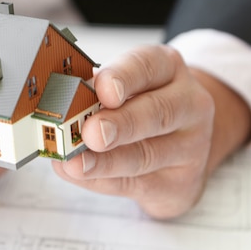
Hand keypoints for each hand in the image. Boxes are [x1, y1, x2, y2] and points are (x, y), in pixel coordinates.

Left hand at [52, 45, 250, 218]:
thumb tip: (59, 102)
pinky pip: (137, 184)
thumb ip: (95, 93)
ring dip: (105, 162)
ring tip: (76, 163)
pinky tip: (78, 175)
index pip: (147, 66)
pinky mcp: (182, 182)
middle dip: (119, 124)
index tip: (102, 89)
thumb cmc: (139, 106)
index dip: (123, 77)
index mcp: (168, 69)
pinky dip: (102, 180)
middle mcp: (188, 104)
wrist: (180, 145)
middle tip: (90, 132)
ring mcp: (192, 146)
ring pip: (146, 155)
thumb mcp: (124, 87)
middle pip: (156, 113)